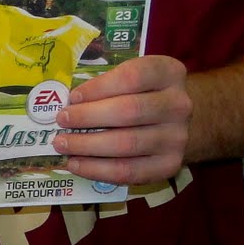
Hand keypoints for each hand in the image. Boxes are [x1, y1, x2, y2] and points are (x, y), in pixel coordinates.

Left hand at [52, 53, 190, 184]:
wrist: (181, 124)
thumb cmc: (145, 96)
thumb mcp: (135, 78)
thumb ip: (108, 84)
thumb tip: (67, 102)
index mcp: (169, 73)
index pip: (133, 76)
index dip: (99, 87)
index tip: (73, 97)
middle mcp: (178, 105)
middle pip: (128, 111)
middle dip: (88, 117)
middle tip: (62, 120)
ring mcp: (177, 137)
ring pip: (126, 144)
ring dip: (87, 145)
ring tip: (62, 144)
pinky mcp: (169, 165)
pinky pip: (128, 171)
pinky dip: (97, 169)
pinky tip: (76, 164)